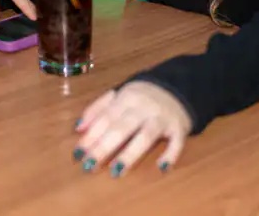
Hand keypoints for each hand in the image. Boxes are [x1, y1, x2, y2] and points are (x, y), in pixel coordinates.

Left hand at [74, 81, 192, 176]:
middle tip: (90, 165)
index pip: (106, 118)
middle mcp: (143, 107)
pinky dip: (171, 154)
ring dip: (130, 154)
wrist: (177, 86)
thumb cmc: (141, 97)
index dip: (91, 136)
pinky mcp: (179, 127)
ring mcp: (162, 117)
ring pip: (145, 136)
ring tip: (116, 171)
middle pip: (121, 128)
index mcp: (126, 97)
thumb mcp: (119, 96)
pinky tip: (161, 167)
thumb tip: (79, 128)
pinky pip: (176, 142)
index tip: (78, 154)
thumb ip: (98, 109)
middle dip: (104, 147)